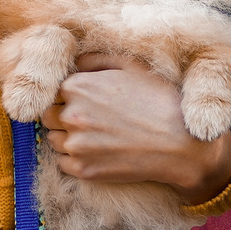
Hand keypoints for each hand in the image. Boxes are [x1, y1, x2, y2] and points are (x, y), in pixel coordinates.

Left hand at [44, 60, 230, 202]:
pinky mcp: (83, 170)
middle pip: (49, 114)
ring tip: (95, 135)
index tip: (87, 101)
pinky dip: (74, 158)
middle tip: (89, 119)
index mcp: (78, 86)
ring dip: (67, 136)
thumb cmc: (160, 101)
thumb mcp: (132, 67)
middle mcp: (71, 114)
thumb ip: (97, 60)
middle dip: (62, 115)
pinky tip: (97, 152)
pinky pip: (63, 162)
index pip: (54, 90)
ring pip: (53, 139)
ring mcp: (76, 145)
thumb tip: (76, 62)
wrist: (181, 144)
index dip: (69, 95)